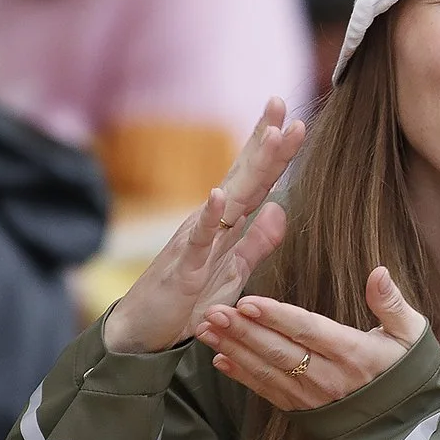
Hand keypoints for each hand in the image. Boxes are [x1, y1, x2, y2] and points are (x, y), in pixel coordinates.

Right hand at [103, 99, 304, 354]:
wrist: (145, 336)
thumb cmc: (189, 301)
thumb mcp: (234, 271)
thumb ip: (257, 241)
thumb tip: (280, 208)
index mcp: (229, 225)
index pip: (257, 180)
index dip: (275, 152)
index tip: (295, 118)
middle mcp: (212, 223)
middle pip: (245, 176)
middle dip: (265, 141)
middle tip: (280, 102)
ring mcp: (196, 241)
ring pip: (229, 197)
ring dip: (250, 166)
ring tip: (269, 134)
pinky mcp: (182, 267)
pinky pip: (197, 239)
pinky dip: (209, 217)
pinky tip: (220, 195)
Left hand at [195, 266, 427, 410]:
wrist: (406, 426)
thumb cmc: (407, 372)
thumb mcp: (411, 334)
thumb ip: (391, 303)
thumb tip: (378, 272)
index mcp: (355, 354)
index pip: (308, 331)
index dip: (276, 317)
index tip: (247, 302)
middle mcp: (329, 378)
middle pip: (279, 351)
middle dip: (243, 331)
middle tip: (213, 311)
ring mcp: (313, 397)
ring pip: (267, 371)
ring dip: (234, 349)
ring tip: (206, 329)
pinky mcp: (302, 410)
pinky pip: (267, 392)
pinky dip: (241, 376)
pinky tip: (219, 359)